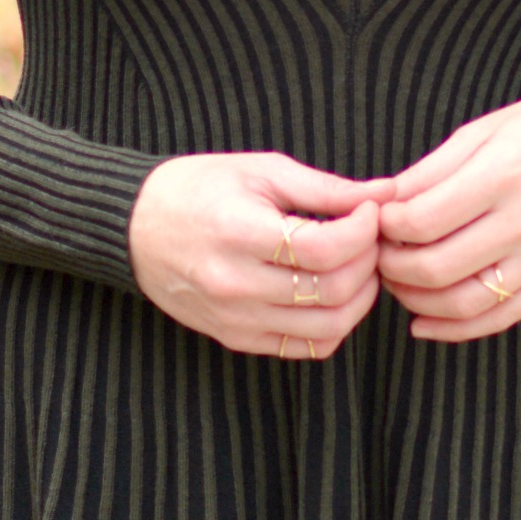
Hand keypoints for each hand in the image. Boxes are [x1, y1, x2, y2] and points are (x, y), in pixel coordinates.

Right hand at [129, 153, 379, 359]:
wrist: (135, 228)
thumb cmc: (197, 189)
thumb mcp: (260, 172)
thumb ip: (326, 188)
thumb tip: (386, 193)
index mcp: (238, 233)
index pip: (325, 249)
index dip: (363, 231)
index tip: (369, 211)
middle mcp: (235, 283)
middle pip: (332, 289)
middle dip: (368, 262)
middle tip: (369, 238)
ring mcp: (235, 318)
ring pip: (328, 326)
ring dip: (360, 297)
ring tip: (359, 267)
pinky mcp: (237, 338)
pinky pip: (306, 347)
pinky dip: (335, 325)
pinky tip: (334, 295)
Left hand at [368, 87, 520, 343]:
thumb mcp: (489, 129)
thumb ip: (433, 170)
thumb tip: (382, 202)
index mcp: (504, 174)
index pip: (423, 220)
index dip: (387, 226)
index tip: (380, 219)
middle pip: (436, 267)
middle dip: (392, 267)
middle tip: (379, 254)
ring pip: (464, 303)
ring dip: (416, 301)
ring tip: (398, 284)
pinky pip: (499, 318)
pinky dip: (455, 329)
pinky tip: (424, 322)